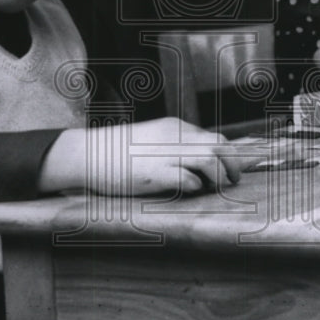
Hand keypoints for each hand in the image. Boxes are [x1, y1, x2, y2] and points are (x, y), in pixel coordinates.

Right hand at [85, 117, 248, 195]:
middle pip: (219, 146)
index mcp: (175, 128)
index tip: (229, 169)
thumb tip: (196, 162)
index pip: (214, 138)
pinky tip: (189, 191)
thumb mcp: (152, 139)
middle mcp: (175, 138)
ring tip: (214, 188)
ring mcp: (166, 155)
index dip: (227, 156)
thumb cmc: (116, 151)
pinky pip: (188, 180)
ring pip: (210, 160)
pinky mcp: (156, 174)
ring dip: (218, 177)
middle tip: (232, 180)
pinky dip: (195, 188)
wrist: (88, 154)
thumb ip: (174, 145)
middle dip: (232, 165)